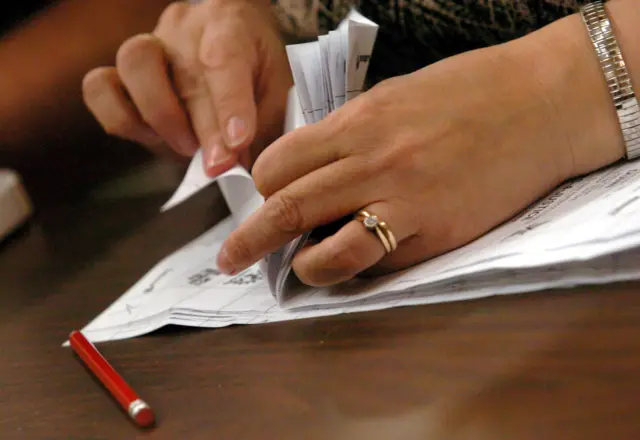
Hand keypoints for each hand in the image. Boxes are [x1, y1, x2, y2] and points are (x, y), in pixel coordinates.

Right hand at [82, 0, 291, 175]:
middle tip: (219, 165)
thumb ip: (266, 125)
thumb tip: (245, 166)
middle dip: (203, 129)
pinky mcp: (120, 71)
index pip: (225, 59)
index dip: (230, 105)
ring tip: (187, 146)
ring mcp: (148, 45)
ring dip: (160, 118)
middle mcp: (184, 29)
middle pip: (184, 76)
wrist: (226, 45)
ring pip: (135, 68)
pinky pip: (99, 88)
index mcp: (229, 24)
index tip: (238, 142)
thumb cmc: (254, 69)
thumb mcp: (277, 90)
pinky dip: (122, 119)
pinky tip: (153, 136)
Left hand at [214, 41, 584, 284]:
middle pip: (286, 205)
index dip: (262, 185)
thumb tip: (316, 165)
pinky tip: (350, 266)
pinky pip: (377, 261)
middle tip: (231, 259)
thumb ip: (350, 132)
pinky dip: (352, 270)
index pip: (280, 161)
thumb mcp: (396, 96)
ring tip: (293, 270)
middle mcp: (370, 159)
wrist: (540, 102)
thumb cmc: (470, 92)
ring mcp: (403, 198)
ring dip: (299, 265)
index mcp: (357, 120)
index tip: (262, 198)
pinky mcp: (436, 230)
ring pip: (323, 246)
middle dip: (249, 239)